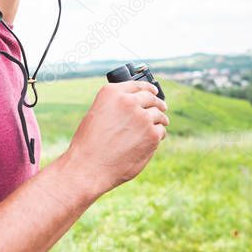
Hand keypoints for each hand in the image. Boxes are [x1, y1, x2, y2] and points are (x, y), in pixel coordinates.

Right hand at [63, 80, 168, 198]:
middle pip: (151, 98)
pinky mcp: (152, 135)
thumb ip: (115, 106)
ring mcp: (142, 117)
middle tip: (162, 107)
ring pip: (159, 114)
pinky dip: (158, 134)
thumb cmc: (89, 144)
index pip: (137, 85)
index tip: (154, 90)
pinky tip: (153, 139)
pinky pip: (160, 131)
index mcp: (112, 93)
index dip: (148, 88)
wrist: (90, 166)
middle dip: (158, 102)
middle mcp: (128, 101)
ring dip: (161, 119)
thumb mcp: (97, 115)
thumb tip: (136, 106)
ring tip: (163, 123)